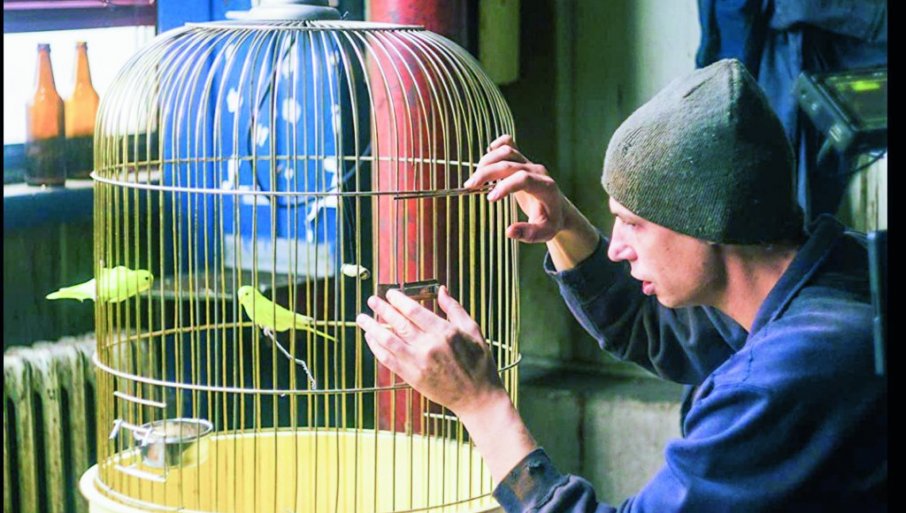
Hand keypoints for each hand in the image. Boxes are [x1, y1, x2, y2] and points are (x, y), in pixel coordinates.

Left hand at [355, 286, 507, 417]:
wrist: (477, 397)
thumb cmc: (478, 362)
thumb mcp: (473, 331)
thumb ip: (454, 309)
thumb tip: (441, 290)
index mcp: (445, 332)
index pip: (415, 311)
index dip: (399, 300)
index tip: (390, 293)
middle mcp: (429, 346)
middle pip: (398, 323)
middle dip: (382, 309)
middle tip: (372, 300)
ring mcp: (419, 363)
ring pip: (388, 341)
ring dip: (372, 328)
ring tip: (362, 318)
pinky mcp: (412, 377)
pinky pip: (388, 360)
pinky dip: (376, 348)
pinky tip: (370, 339)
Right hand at [465, 134, 567, 242]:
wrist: (558, 208)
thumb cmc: (550, 221)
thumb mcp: (544, 233)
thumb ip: (528, 233)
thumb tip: (509, 231)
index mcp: (545, 186)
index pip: (523, 179)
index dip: (505, 186)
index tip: (490, 199)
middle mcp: (537, 170)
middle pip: (510, 163)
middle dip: (488, 172)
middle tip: (470, 186)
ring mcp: (529, 163)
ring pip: (507, 151)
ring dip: (487, 161)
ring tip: (474, 179)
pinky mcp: (522, 160)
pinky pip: (509, 143)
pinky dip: (496, 146)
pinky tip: (486, 155)